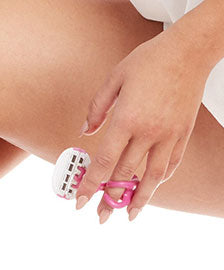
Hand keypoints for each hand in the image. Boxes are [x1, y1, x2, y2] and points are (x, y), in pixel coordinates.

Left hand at [74, 25, 207, 222]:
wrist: (189, 51)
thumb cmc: (149, 60)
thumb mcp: (115, 78)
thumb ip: (97, 108)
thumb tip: (84, 133)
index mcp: (127, 119)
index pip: (105, 162)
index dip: (91, 185)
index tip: (80, 202)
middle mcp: (149, 132)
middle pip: (126, 174)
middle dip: (110, 199)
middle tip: (99, 217)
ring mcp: (170, 134)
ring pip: (153, 176)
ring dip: (139, 199)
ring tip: (129, 216)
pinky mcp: (184, 133)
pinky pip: (171, 162)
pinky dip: (160, 178)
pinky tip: (151, 188)